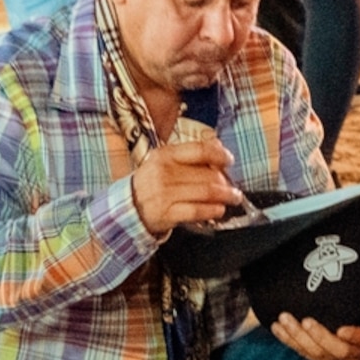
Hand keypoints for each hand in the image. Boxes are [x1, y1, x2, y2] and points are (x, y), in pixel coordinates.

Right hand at [131, 127, 246, 234]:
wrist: (127, 207)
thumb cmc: (151, 184)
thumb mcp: (164, 162)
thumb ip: (189, 154)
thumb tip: (218, 146)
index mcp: (165, 155)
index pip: (199, 150)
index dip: (220, 155)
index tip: (229, 160)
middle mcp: (164, 172)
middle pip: (207, 174)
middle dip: (225, 181)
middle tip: (232, 186)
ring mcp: (165, 193)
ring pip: (206, 192)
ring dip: (225, 196)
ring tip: (233, 198)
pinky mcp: (167, 213)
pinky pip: (197, 211)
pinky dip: (212, 210)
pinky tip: (219, 210)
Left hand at [268, 310, 359, 359]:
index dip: (355, 336)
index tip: (341, 328)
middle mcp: (356, 354)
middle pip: (337, 350)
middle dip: (319, 336)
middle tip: (306, 320)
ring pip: (316, 354)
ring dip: (299, 338)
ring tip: (285, 319)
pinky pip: (302, 353)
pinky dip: (289, 341)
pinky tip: (277, 328)